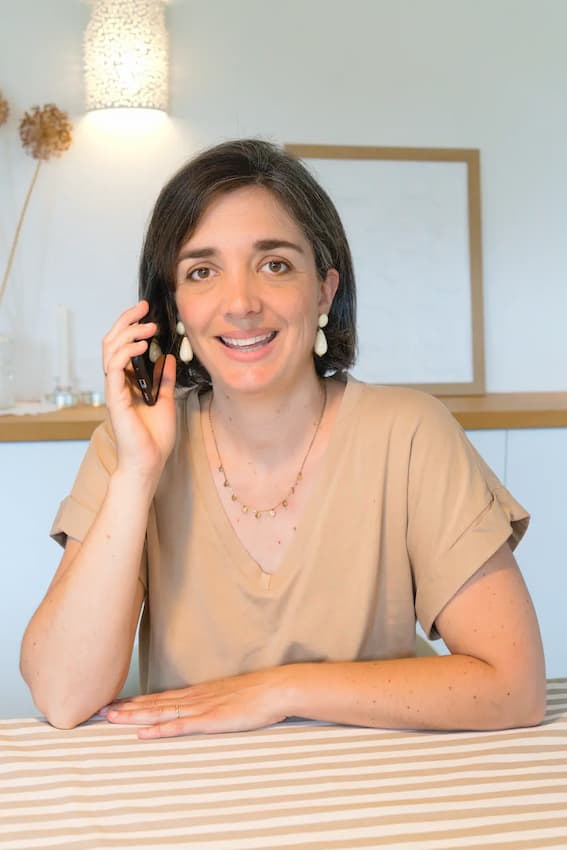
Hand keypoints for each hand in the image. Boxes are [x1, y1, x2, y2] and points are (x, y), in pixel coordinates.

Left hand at [101, 669, 287, 738]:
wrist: (275, 688)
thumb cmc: (256, 694)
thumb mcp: (228, 695)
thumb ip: (211, 701)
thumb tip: (199, 708)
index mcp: (198, 693)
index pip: (160, 697)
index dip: (136, 701)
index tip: (115, 703)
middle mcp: (194, 698)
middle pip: (153, 704)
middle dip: (126, 708)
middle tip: (100, 711)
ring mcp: (200, 708)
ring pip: (160, 713)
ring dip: (134, 716)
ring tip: (112, 718)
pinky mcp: (210, 720)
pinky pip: (180, 727)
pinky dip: (159, 731)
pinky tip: (143, 734)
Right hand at [102, 300, 176, 477]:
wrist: (148, 462)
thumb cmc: (154, 438)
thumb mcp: (166, 400)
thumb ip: (164, 379)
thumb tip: (168, 358)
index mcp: (127, 382)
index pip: (122, 346)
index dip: (131, 327)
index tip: (147, 313)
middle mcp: (117, 383)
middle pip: (112, 342)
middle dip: (126, 321)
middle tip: (144, 307)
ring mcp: (114, 390)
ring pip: (110, 350)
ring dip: (128, 333)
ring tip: (147, 327)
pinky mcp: (115, 399)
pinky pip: (114, 368)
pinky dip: (126, 352)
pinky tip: (141, 346)